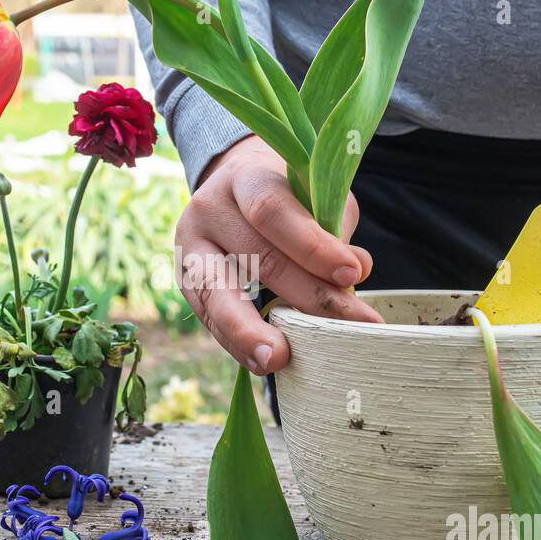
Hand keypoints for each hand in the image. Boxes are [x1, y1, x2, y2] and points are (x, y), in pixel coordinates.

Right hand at [175, 135, 380, 373]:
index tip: (353, 274)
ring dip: (251, 332)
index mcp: (244, 178)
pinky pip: (210, 318)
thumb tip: (356, 272)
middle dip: (304, 296)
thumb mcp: (313, 195)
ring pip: (218, 295)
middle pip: (255, 257)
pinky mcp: (184, 282)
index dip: (312, 245)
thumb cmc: (286, 195)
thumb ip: (333, 228)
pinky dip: (238, 342)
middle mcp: (209, 209)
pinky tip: (263, 361)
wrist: (233, 189)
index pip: (273, 211)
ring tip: (279, 360)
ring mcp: (190, 247)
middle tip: (348, 327)